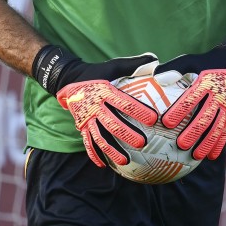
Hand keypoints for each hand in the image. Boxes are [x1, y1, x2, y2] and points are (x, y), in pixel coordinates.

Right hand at [32, 46, 158, 167]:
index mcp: (105, 91)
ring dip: (111, 150)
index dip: (138, 110)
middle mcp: (95, 107)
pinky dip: (94, 154)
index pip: (123, 102)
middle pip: (112, 123)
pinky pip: (87, 142)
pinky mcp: (81, 126)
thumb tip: (156, 59)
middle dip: (127, 134)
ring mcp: (87, 119)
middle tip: (143, 143)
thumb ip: (134, 64)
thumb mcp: (114, 65)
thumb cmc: (97, 73)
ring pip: (99, 137)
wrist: (68, 80)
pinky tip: (103, 165)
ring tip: (125, 161)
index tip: (153, 119)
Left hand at [156, 34, 225, 159]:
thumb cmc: (203, 64)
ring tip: (195, 155)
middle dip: (194, 131)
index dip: (180, 110)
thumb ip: (174, 68)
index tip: (167, 123)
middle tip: (181, 144)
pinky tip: (211, 156)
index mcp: (205, 82)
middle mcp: (217, 96)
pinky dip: (219, 143)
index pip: (192, 98)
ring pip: (217, 126)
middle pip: (205, 116)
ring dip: (207, 142)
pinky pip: (225, 130)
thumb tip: (155, 77)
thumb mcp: (190, 61)